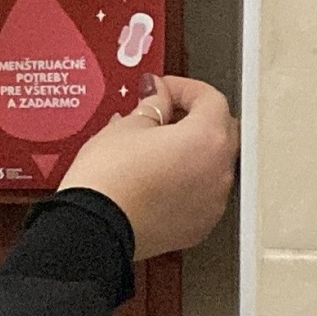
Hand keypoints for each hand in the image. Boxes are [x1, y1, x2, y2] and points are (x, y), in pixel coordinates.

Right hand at [60, 75, 238, 260]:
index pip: (210, 99)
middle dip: (196, 118)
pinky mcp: (198, 226)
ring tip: (156, 149)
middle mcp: (219, 172)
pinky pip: (202, 195)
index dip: (184, 88)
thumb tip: (159, 96)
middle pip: (221, 131)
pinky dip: (187, 183)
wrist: (94, 227)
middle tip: (162, 114)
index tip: (161, 89)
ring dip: (193, 152)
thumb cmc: (107, 180)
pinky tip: (158, 179)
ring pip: (213, 165)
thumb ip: (153, 105)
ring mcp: (212, 203)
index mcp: (207, 139)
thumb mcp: (126, 127)